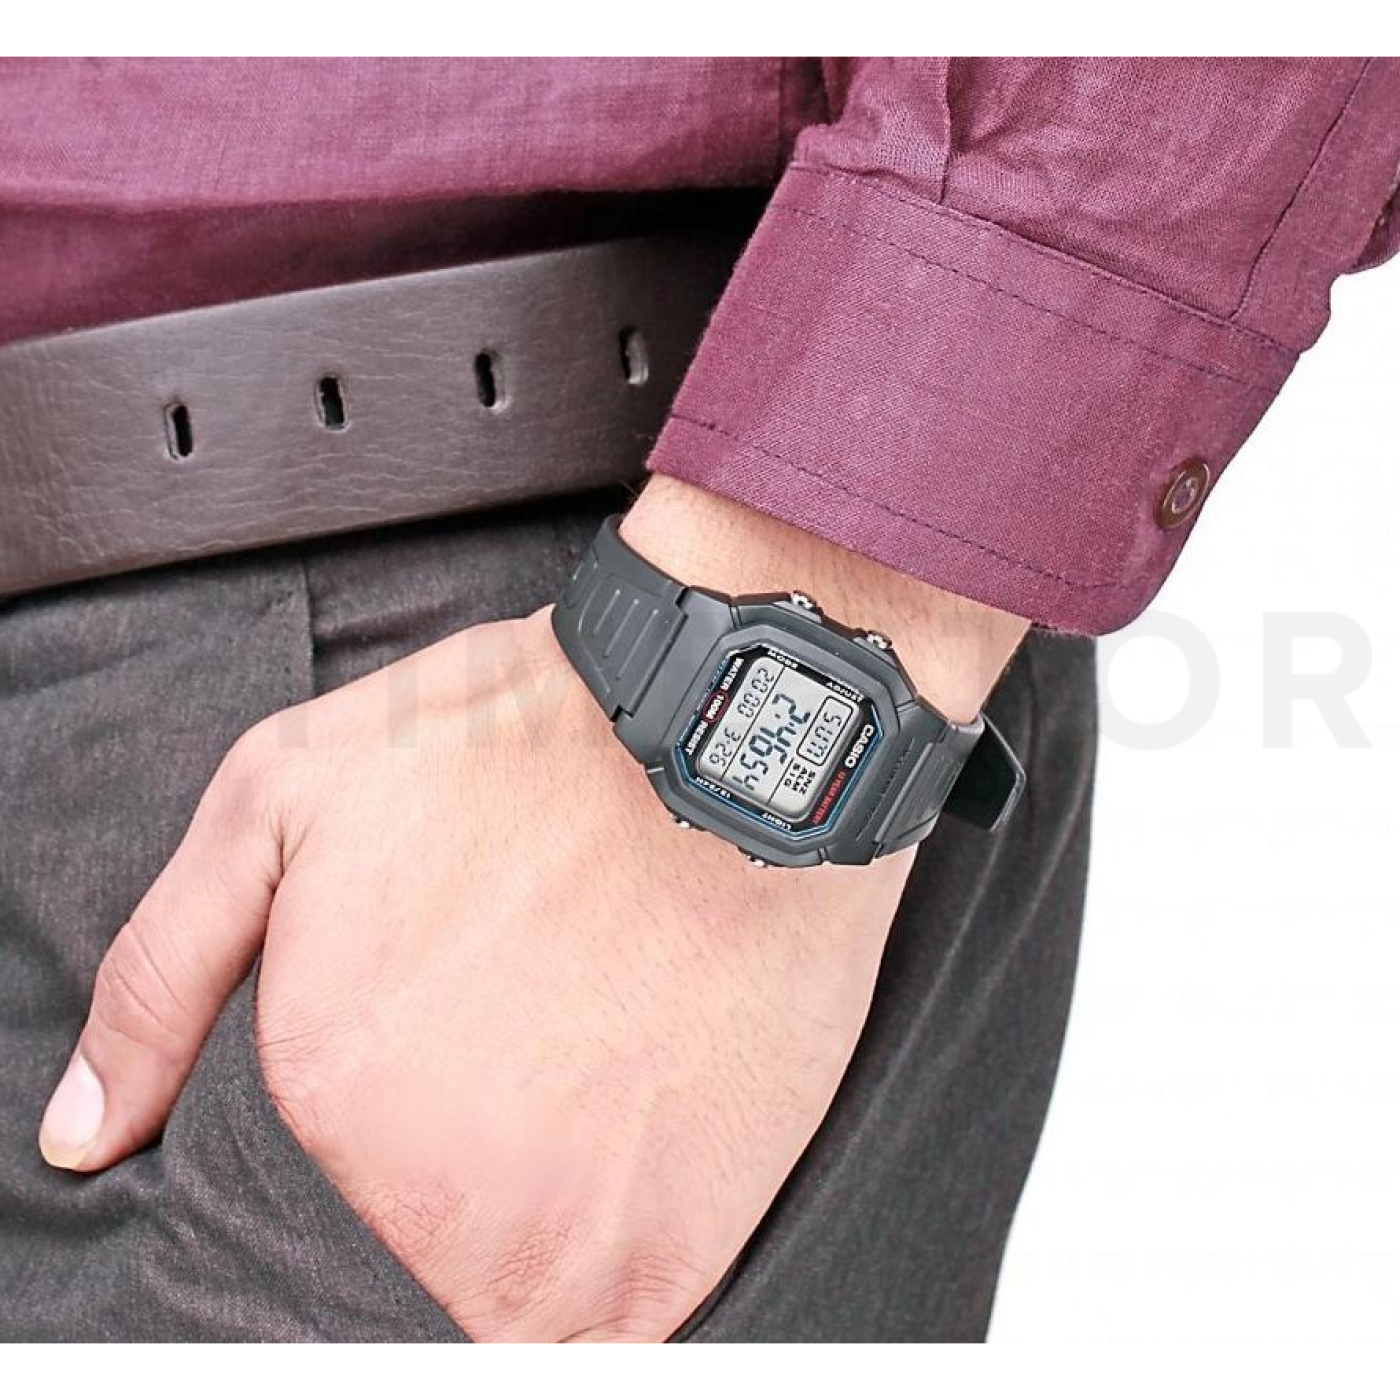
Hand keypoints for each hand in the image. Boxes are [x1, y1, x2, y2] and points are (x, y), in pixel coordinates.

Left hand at [40, 480, 1024, 1340]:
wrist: (723, 736)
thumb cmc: (518, 746)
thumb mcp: (287, 795)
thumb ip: (162, 977)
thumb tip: (81, 1137)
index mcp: (326, 1097)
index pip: (310, 1213)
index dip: (375, 1158)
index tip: (434, 1096)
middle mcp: (435, 1204)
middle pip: (418, 1264)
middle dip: (460, 1187)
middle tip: (529, 1064)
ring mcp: (569, 1246)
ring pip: (521, 1308)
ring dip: (551, 1224)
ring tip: (599, 1081)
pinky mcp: (682, 1251)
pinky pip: (621, 1331)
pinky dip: (630, 1251)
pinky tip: (650, 1123)